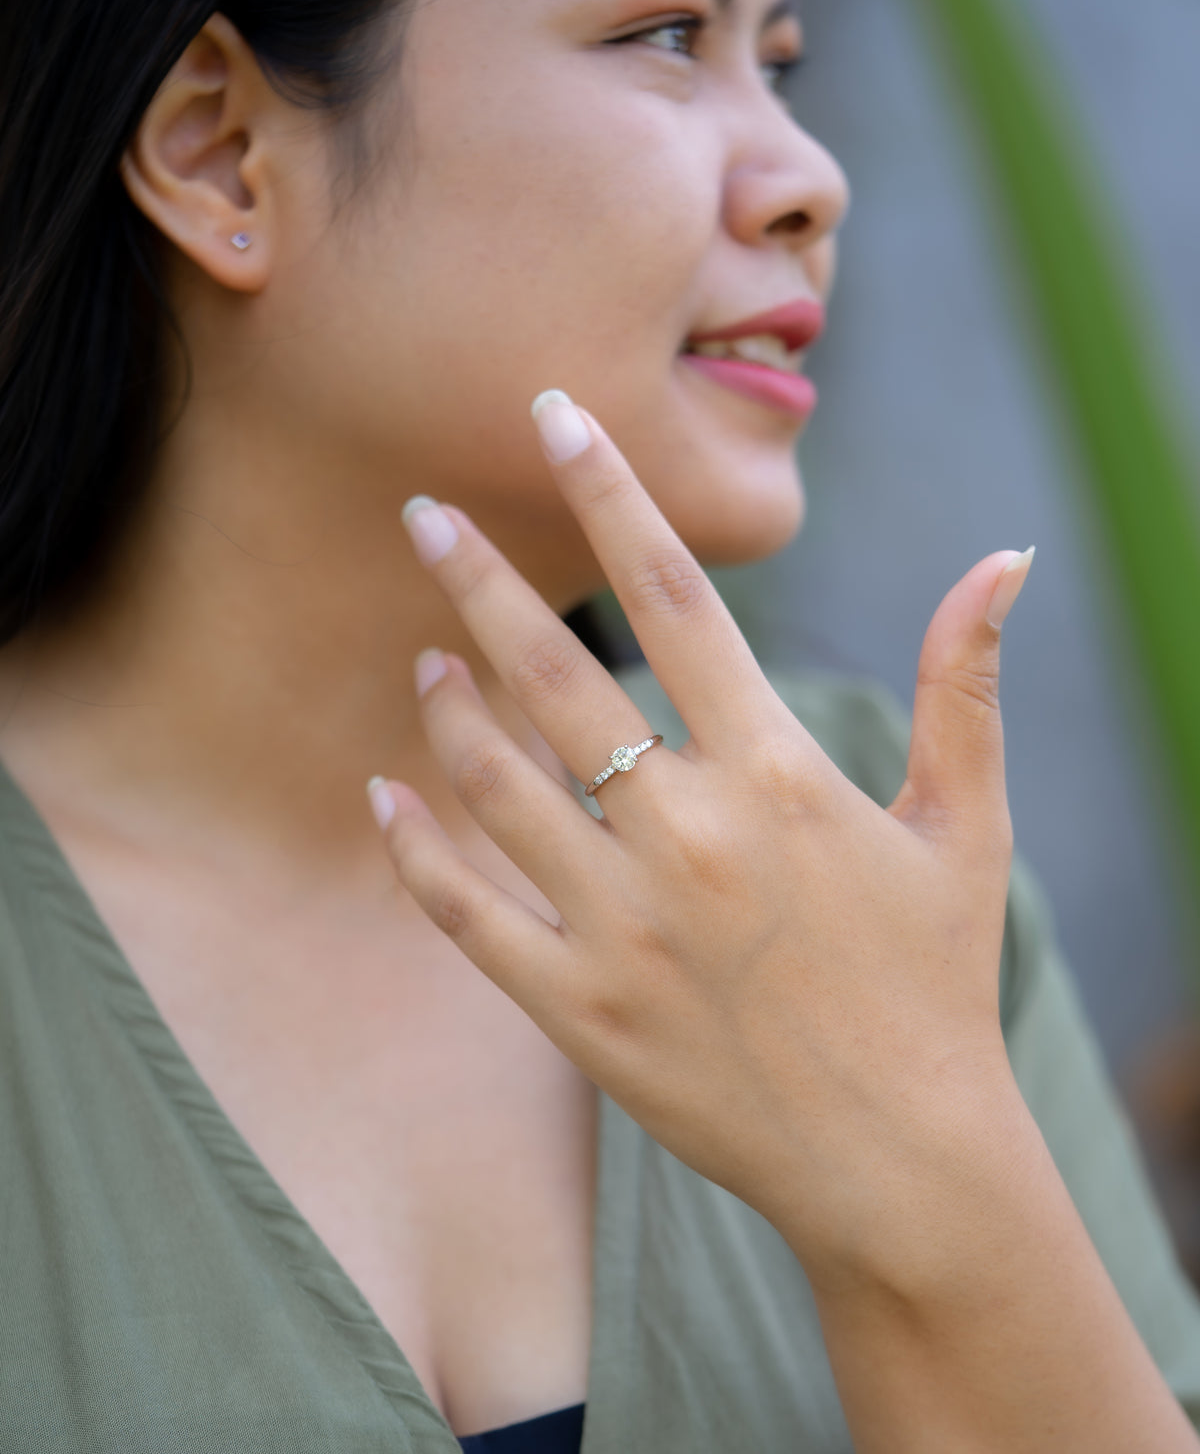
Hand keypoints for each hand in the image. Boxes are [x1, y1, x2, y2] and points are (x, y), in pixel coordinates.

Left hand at [371, 392, 1035, 1284]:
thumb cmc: (936, 982)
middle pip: (553, 673)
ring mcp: (622, 927)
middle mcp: (687, 835)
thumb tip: (1003, 558)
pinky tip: (386, 793)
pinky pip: (468, 912)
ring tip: (422, 651)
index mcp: (777, 774)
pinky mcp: (579, 1010)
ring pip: (494, 784)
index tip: (554, 416)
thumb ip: (965, 685)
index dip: (609, 492)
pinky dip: (417, 848)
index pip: (672, 596)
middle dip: (478, 576)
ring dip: (446, 707)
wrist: (902, 1162)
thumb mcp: (968, 826)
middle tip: (419, 507)